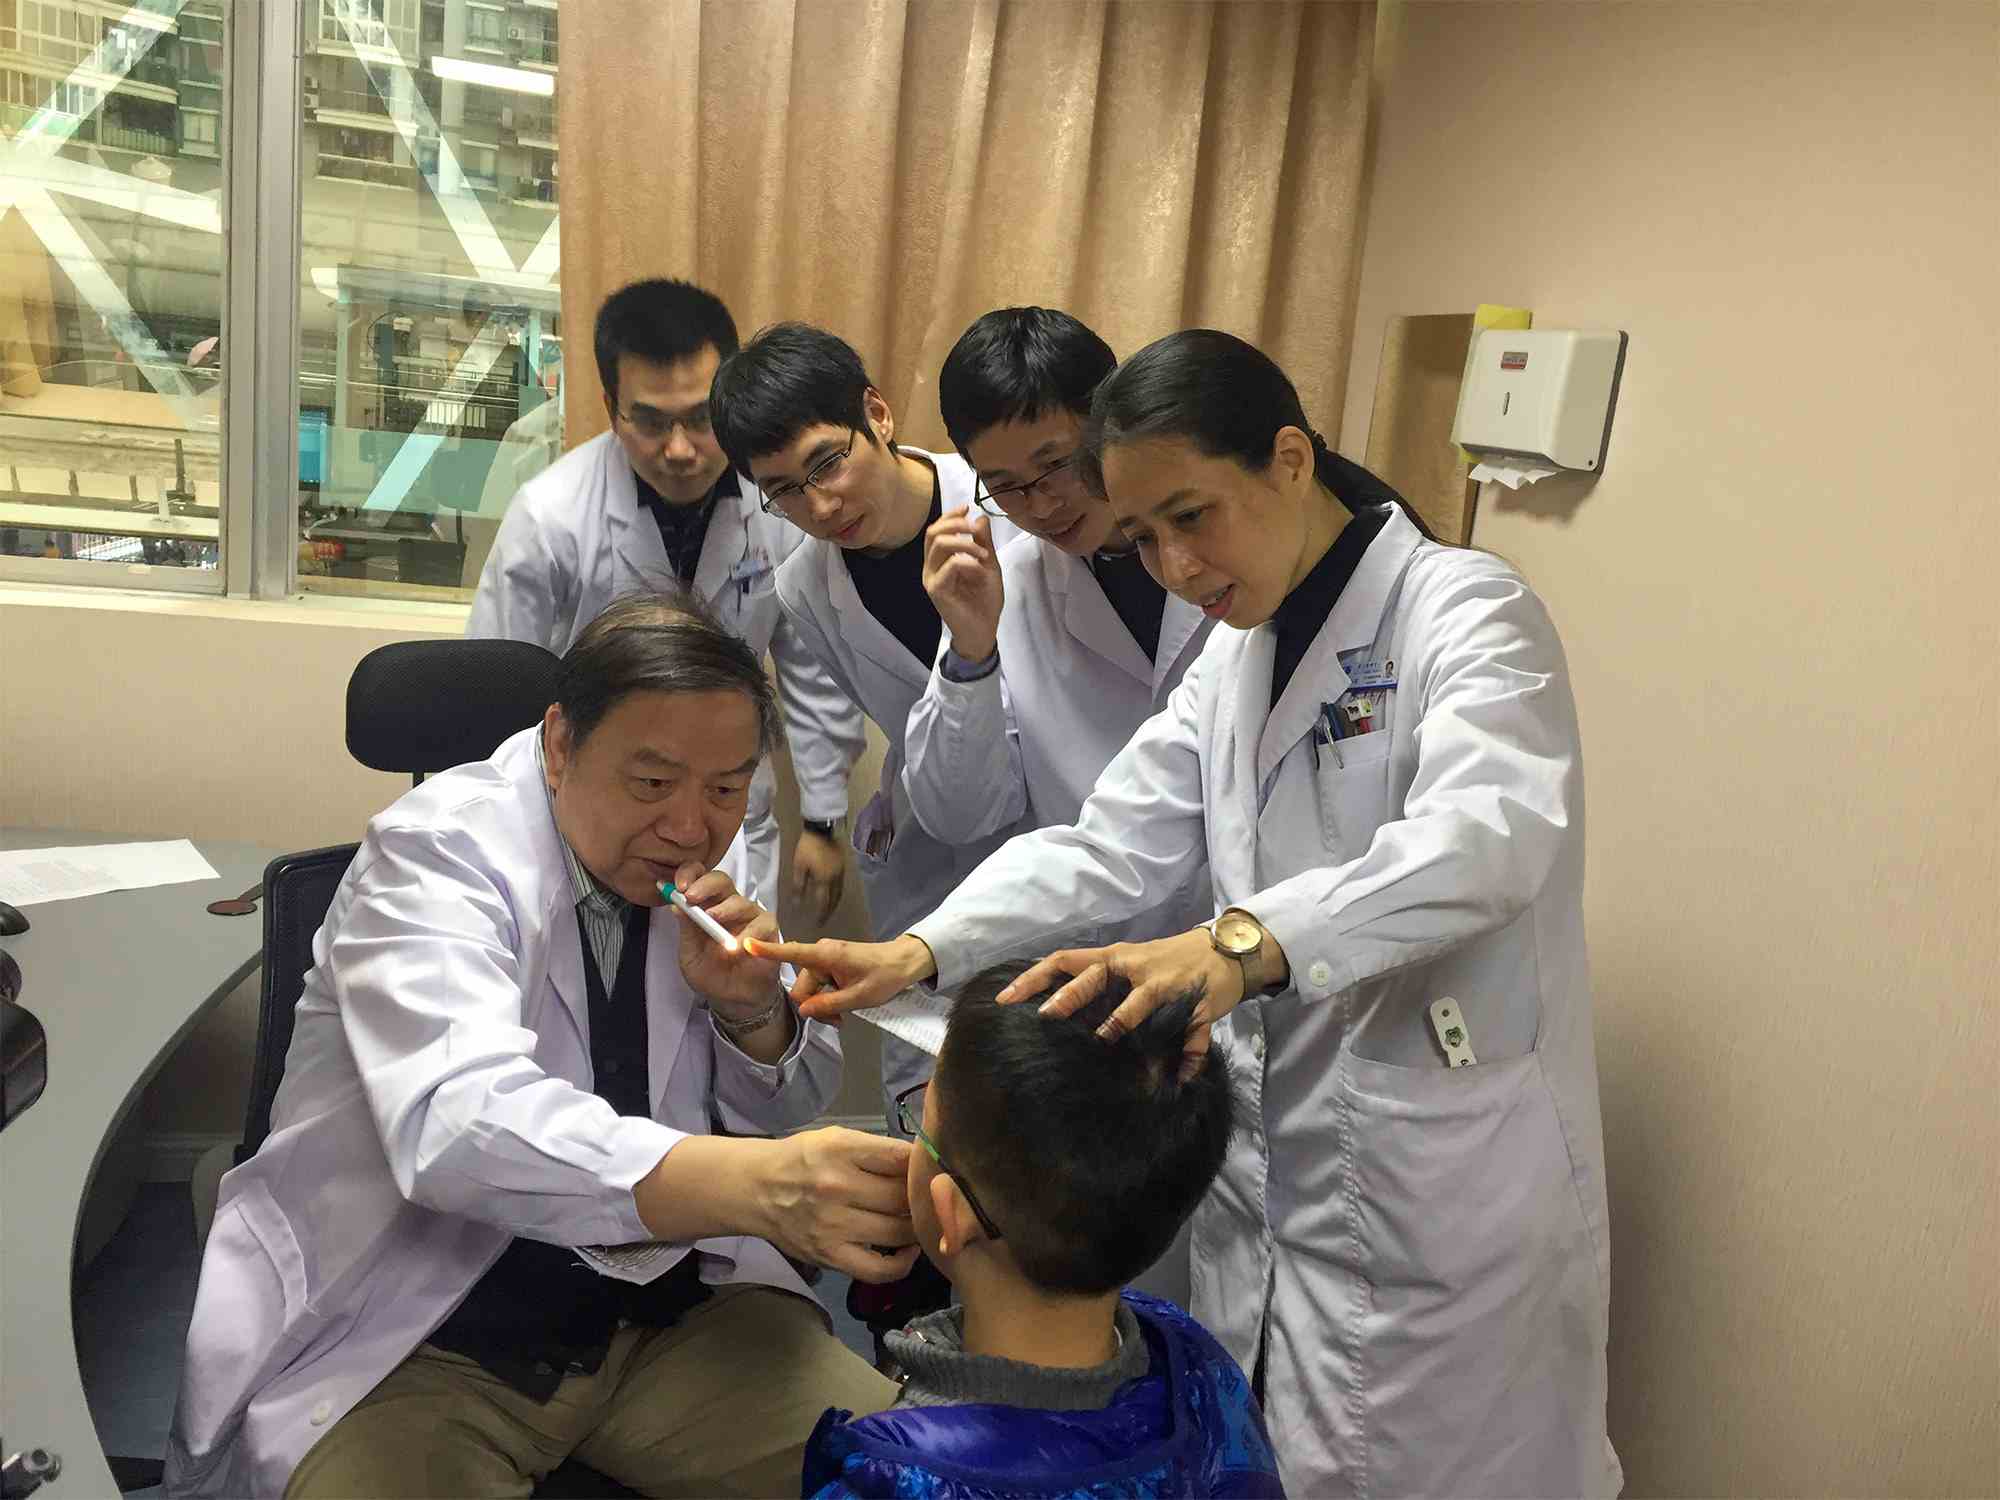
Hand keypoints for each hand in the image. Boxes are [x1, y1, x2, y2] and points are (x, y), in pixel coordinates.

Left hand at [668, 861, 781, 1016]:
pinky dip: (749, 934)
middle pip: (721, 880)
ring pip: (740, 901)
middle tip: (692, 898)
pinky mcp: (768, 929)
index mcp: (705, 905)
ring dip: (725, 912)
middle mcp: (727, 905)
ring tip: (714, 927)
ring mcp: (749, 915)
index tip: (679, 887)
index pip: (698, 877)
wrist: (732, 999)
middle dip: (705, 885)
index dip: (689, 875)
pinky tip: (737, 948)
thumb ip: (686, 930)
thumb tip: (675, 905)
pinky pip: (762, 923)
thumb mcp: (690, 954)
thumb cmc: (710, 973)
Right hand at [743, 933, 936, 1018]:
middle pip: (802, 987)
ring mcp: (825, 958)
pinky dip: (827, 998)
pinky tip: (842, 1008)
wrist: (904, 962)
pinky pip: (819, 985)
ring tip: (844, 1017)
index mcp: (825, 956)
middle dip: (814, 1006)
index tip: (746, 945)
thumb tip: (802, 1010)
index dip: (768, 952)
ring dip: (822, 1005)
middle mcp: (821, 954)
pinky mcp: (830, 964)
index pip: (791, 953)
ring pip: (810, 989)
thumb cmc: (884, 976)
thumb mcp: (858, 997)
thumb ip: (829, 1004)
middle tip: (838, 1022)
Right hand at [753, 1126, 920, 1282]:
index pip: (901, 1157)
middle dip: (921, 1197)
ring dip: (916, 1227)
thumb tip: (926, 1164)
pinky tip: (907, 1249)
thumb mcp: (837, 1138)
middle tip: (928, 1197)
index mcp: (841, 1149)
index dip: (924, 1165)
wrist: (756, 1189)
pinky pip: (880, 1270)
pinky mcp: (830, 1257)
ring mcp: (834, 1226)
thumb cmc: (803, 1160)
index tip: (932, 1169)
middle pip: (904, 1197)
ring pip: (899, 1232)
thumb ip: (879, 1150)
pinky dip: (903, 1263)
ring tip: (918, 1220)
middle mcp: (837, 1187)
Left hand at [789, 829, 846, 926]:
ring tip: (829, 910)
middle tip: (824, 920)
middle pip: (834, 900)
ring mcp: (841, 872)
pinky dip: (837, 894)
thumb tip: (797, 902)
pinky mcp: (843, 866)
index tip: (818, 923)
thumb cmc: (808, 847)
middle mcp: (836, 879)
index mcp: (824, 880)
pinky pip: (841, 885)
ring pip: (840, 893)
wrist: (822, 828)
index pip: (823, 902)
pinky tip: (833, 894)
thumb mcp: (799, 866)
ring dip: (834, 903)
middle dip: (829, 911)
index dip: (821, 914)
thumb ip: (799, 886)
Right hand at [922, 506, 1003, 663]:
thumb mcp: (989, 565)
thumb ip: (983, 542)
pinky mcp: (936, 590)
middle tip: (976, 530)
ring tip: (984, 554)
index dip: (950, 516)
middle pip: (933, 533)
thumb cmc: (985, 600)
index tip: (967, 507)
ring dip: (965, 543)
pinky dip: (967, 561)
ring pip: (939, 545)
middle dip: (956, 524)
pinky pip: (949, 565)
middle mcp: (931, 567)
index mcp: (939, 560)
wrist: (984, 630)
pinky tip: (979, 570)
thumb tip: (980, 517)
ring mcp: (931, 579)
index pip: (936, 530)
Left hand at [995, 927, 1268, 1071]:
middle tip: (1046, 1016)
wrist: (1225, 950)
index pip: (1065, 960)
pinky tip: (1179, 1079)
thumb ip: (1097, 985)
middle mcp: (1135, 967)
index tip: (1006, 999)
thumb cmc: (1164, 961)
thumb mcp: (1128, 964)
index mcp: (1114, 957)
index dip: (1034, 977)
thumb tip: (1053, 1014)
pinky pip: (1193, 1034)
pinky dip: (1188, 1057)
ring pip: (1140, 1001)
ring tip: (1104, 1039)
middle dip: (1070, 996)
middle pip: (1096, 975)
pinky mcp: (1198, 1005)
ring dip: (1121, 1020)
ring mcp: (1167, 985)